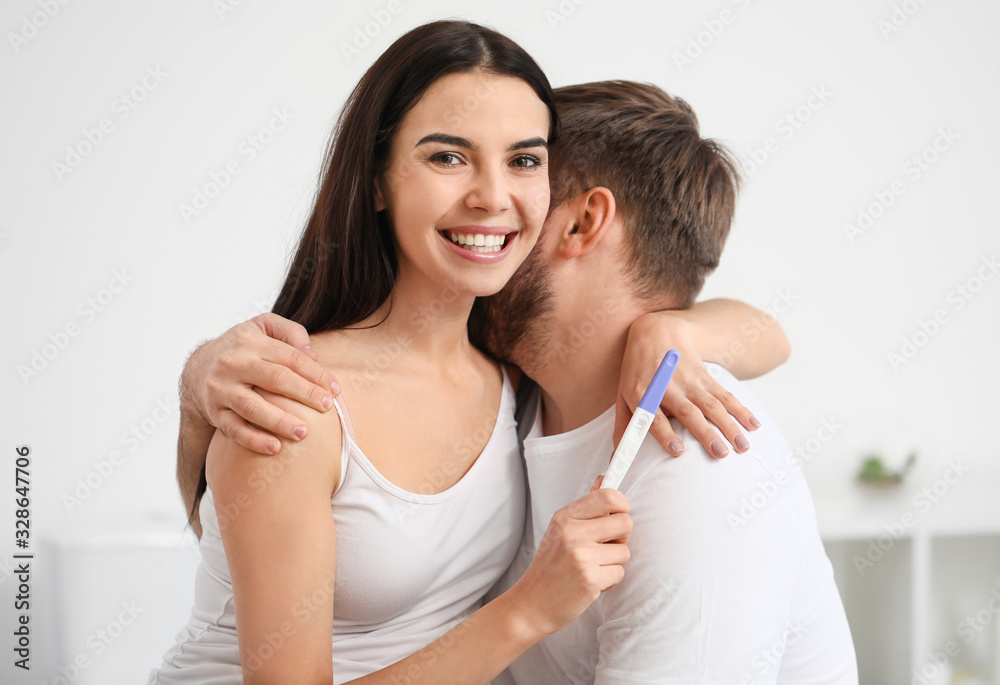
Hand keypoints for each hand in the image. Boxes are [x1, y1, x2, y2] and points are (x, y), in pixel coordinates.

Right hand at [181, 313, 340, 454]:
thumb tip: (312, 355)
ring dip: (280, 422)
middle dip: (305, 394)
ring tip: (305, 433)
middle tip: (328, 408)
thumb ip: (290, 332)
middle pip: (276, 379)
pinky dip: (254, 440)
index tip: (335, 389)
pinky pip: (235, 429)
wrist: (198, 368)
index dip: (316, 374)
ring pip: (253, 407)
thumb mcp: (263, 326)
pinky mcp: (215, 413)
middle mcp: (233, 363)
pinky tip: (275, 448)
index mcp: (250, 341)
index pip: (290, 357)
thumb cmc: (243, 348)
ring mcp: (222, 389)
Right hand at [509, 478, 630, 636]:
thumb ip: (586, 507)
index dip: (622, 504)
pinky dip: (610, 581)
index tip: (619, 513)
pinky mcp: (590, 579)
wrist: (532, 603)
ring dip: (614, 562)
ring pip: (624, 551)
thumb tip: (604, 480)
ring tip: (593, 567)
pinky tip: (592, 582)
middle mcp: (573, 532)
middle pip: (625, 522)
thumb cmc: (550, 566)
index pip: (608, 496)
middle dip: (622, 537)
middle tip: (606, 546)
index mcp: (566, 516)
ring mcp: (581, 556)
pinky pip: (619, 573)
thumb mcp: (561, 530)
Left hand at [615, 312, 759, 457]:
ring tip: (743, 447)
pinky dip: (741, 410)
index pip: (653, 417)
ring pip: (712, 405)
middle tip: (721, 454)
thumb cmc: (637, 370)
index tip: (678, 451)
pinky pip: (725, 395)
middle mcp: (667, 387)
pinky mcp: (706, 377)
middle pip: (689, 412)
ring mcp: (689, 381)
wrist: (658, 331)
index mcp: (643, 393)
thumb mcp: (623, 394)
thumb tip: (618, 455)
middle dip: (706, 434)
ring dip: (729, 426)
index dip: (665, 434)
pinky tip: (753, 425)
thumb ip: (624, 425)